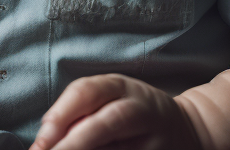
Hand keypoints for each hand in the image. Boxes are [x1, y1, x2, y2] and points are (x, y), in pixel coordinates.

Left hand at [30, 74, 201, 149]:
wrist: (187, 130)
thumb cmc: (132, 114)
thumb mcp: (109, 100)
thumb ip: (79, 113)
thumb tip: (44, 141)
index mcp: (121, 86)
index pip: (87, 92)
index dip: (61, 114)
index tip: (41, 139)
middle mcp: (140, 108)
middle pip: (105, 123)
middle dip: (74, 143)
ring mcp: (154, 137)